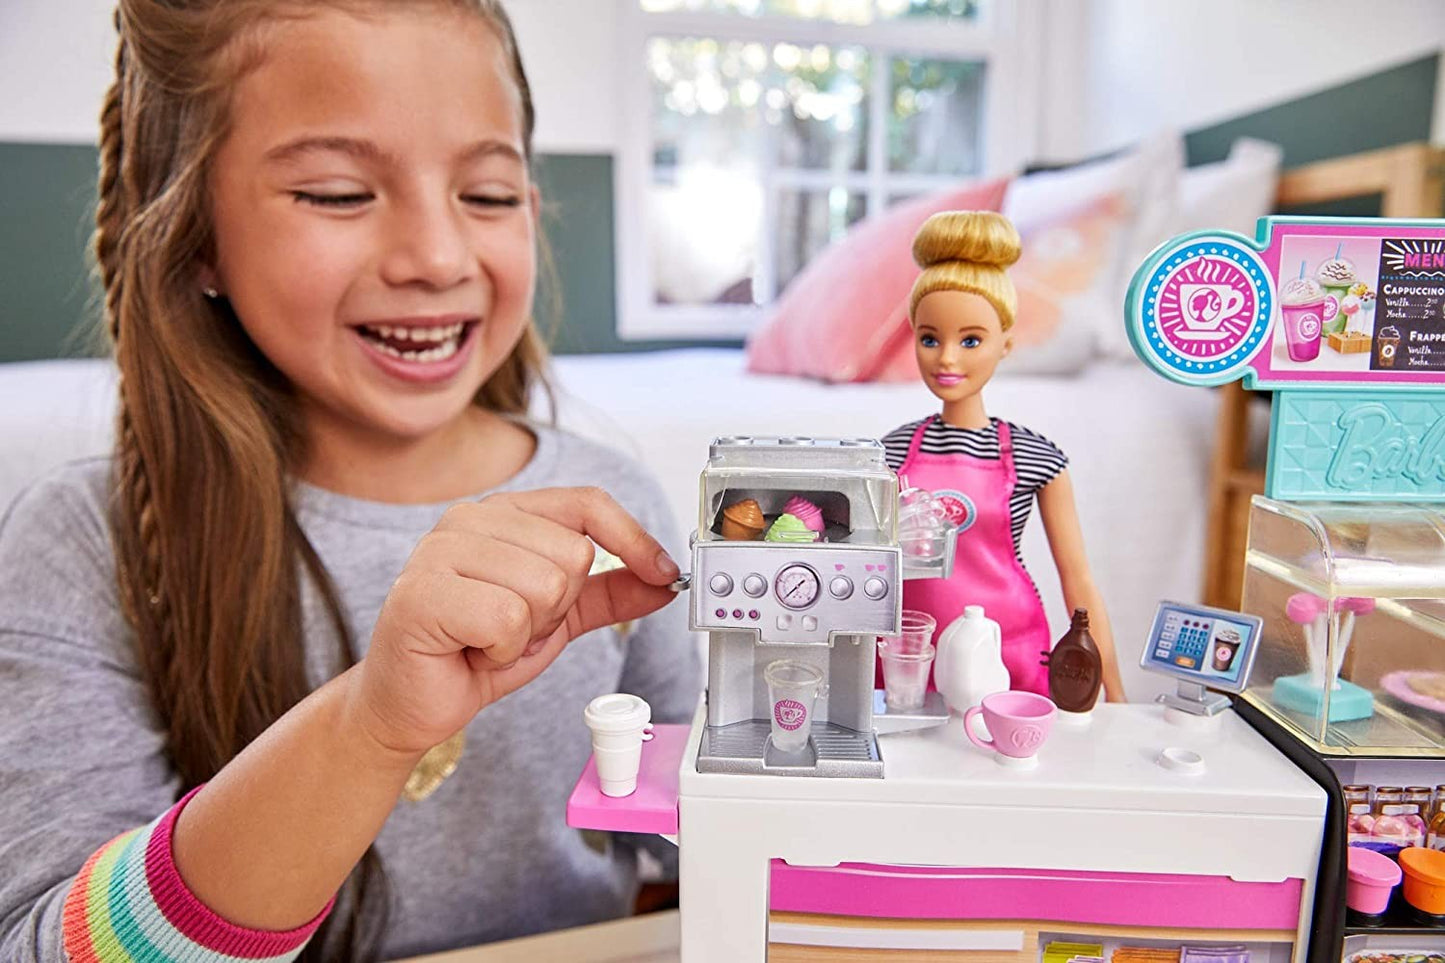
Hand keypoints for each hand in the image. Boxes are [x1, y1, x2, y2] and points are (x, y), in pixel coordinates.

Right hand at [350, 487, 681, 757]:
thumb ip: (607, 592)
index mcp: (502, 513)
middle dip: (557, 609)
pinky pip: (508, 618)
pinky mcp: (422, 593)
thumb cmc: (474, 651)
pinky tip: (471, 651)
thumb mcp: (557, 619)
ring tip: (488, 640)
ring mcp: (438, 551)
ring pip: (544, 586)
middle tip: (514, 629)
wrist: (410, 703)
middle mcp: (467, 519)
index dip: (633, 538)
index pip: (586, 502)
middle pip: (572, 553)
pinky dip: (501, 650)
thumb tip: (665, 579)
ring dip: (527, 633)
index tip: (663, 572)